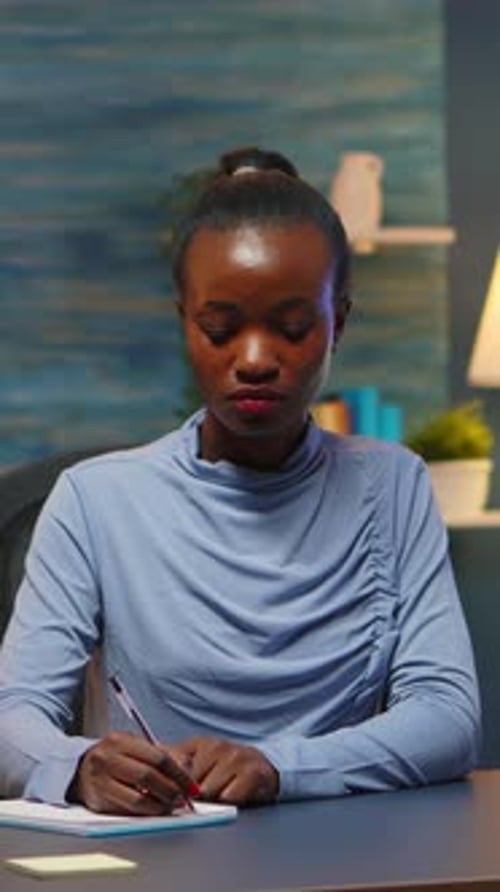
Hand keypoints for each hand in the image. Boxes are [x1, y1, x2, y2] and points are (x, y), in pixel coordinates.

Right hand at [69, 731, 192, 814]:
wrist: (80, 769)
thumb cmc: (114, 757)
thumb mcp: (134, 746)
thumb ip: (160, 754)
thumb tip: (187, 769)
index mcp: (120, 741)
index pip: (157, 757)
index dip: (178, 773)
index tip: (190, 785)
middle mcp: (107, 759)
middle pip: (148, 777)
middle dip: (170, 791)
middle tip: (183, 798)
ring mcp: (100, 781)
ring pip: (137, 799)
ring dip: (159, 806)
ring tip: (170, 806)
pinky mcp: (98, 802)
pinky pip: (127, 811)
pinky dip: (145, 813)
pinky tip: (154, 810)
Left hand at [169, 736, 278, 806]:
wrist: (263, 768)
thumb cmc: (226, 768)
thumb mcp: (199, 760)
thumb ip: (175, 762)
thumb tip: (150, 761)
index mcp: (200, 744)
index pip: (174, 764)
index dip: (172, 784)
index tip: (172, 794)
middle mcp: (217, 746)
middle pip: (190, 782)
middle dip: (192, 796)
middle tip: (201, 797)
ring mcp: (235, 757)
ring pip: (208, 791)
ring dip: (212, 799)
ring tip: (220, 793)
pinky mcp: (252, 772)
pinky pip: (229, 797)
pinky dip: (230, 801)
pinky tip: (235, 793)